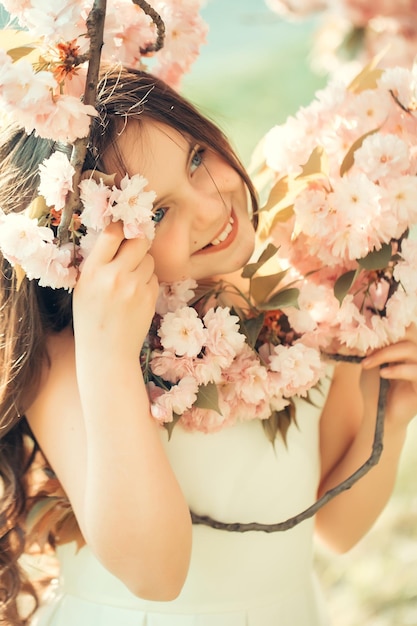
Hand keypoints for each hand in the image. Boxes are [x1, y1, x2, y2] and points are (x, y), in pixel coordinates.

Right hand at [73, 221, 158, 358]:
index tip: (122, 229)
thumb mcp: (83, 287)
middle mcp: (115, 276)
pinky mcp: (150, 298)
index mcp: (93, 271)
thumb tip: (117, 232)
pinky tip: (135, 295)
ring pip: (149, 259)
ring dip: (142, 264)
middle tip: (132, 250)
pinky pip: (154, 278)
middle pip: (139, 240)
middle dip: (137, 242)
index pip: (112, 233)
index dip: (121, 226)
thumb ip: (98, 262)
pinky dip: (147, 282)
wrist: (107, 352)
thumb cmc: (91, 318)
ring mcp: (135, 288)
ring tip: (130, 280)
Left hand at [362, 324, 416, 427]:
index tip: (368, 331)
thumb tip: (367, 327)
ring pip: (412, 350)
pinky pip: (416, 371)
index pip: (408, 327)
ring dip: (386, 354)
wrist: (378, 415)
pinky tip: (383, 373)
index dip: (391, 325)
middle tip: (367, 349)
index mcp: (407, 348)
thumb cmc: (375, 388)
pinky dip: (398, 369)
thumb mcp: (371, 363)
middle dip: (386, 339)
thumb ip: (373, 346)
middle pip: (411, 334)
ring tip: (368, 363)